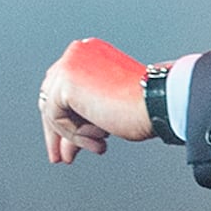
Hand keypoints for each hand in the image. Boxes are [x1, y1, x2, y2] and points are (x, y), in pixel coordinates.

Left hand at [40, 39, 151, 161]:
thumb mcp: (105, 115)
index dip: (63, 120)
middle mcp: (77, 53)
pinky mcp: (66, 79)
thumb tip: (65, 150)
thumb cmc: (144, 107)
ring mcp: (69, 63)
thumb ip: (82, 124)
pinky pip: (55, 117)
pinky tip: (97, 139)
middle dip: (59, 133)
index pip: (62, 88)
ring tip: (97, 144)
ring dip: (74, 135)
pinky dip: (73, 134)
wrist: (158, 103)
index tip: (66, 147)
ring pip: (52, 110)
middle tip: (64, 158)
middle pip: (51, 98)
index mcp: (89, 54)